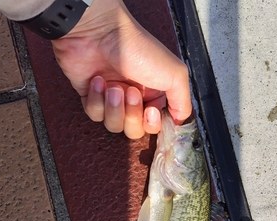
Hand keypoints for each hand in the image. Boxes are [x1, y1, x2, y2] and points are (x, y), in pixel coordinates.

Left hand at [50, 0, 191, 138]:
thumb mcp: (175, 74)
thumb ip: (183, 104)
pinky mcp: (92, 97)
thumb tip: (180, 123)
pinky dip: (96, 100)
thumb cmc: (138, 49)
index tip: (150, 110)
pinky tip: (98, 81)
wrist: (99, 34)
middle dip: (132, 115)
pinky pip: (95, 115)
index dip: (152, 124)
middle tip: (131, 92)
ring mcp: (113, 100)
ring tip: (113, 85)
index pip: (156, 126)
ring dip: (114, 107)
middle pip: (135, 130)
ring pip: (114, 125)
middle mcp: (135, 99)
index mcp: (155, 94)